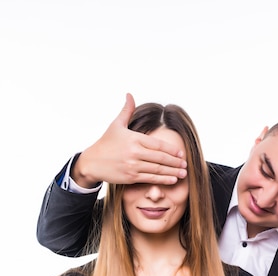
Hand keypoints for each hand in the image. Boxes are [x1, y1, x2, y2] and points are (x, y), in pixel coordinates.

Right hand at [72, 93, 187, 187]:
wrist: (92, 162)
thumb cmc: (105, 143)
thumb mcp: (116, 125)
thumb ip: (126, 110)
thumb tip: (130, 94)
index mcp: (134, 138)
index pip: (158, 144)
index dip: (171, 149)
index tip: (181, 152)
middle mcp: (135, 152)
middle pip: (160, 158)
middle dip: (175, 162)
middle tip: (186, 164)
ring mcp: (133, 166)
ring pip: (157, 169)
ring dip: (172, 172)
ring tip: (183, 173)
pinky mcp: (130, 177)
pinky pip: (150, 178)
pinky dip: (162, 179)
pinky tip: (172, 179)